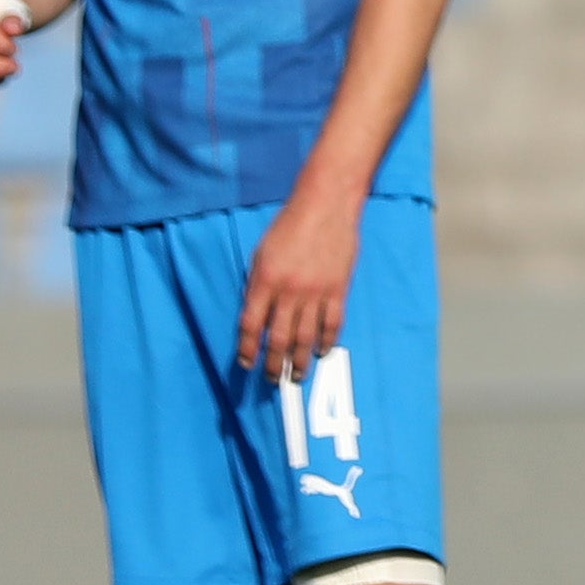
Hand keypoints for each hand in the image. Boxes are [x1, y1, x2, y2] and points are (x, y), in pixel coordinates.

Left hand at [239, 182, 360, 383]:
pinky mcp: (338, 290)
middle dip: (273, 364)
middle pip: (279, 338)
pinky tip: (321, 352)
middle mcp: (289, 291)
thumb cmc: (289, 225)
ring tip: (296, 376)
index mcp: (265, 280)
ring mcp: (316, 292)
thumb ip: (258, 284)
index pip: (251, 325)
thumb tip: (257, 316)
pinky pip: (332, 324)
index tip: (246, 363)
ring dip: (299, 361)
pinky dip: (326, 342)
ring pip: (305, 338)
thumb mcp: (262, 252)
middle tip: (271, 380)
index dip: (247, 348)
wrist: (326, 205)